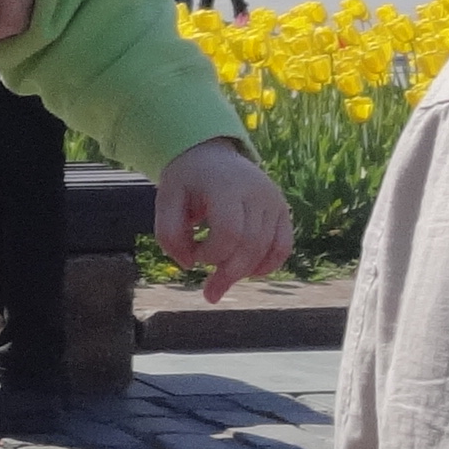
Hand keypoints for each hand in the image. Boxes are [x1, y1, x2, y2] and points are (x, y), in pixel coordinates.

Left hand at [154, 140, 289, 299]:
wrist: (211, 154)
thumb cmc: (186, 181)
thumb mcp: (165, 200)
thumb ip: (169, 234)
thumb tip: (190, 265)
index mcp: (226, 186)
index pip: (229, 232)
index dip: (211, 254)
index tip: (193, 256)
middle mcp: (257, 192)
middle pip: (250, 245)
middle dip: (228, 274)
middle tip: (210, 294)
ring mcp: (273, 200)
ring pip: (268, 249)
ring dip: (244, 272)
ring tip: (222, 280)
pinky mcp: (282, 210)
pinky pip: (283, 246)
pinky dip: (268, 265)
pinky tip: (247, 272)